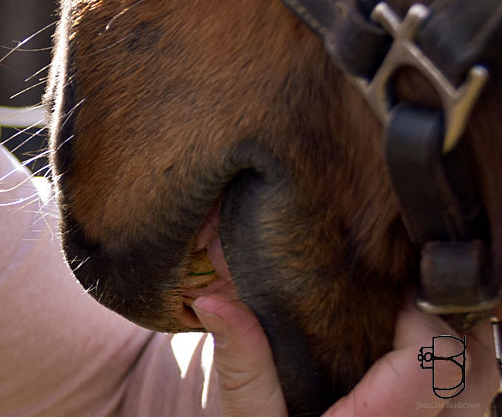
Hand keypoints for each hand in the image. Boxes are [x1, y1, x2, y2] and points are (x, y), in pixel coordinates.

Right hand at [192, 294, 498, 415]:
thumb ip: (243, 362)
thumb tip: (213, 301)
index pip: (435, 361)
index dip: (419, 315)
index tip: (384, 294)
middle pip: (476, 368)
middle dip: (446, 321)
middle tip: (401, 301)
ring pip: (488, 379)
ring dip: (460, 340)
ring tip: (413, 318)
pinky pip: (479, 395)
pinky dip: (460, 365)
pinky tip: (421, 349)